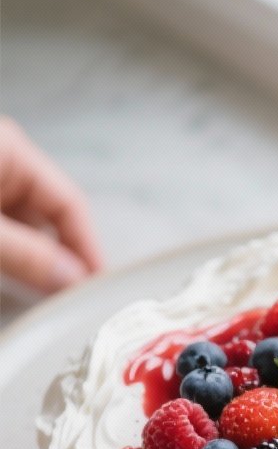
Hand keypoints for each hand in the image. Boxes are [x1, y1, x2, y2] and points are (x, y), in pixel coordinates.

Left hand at [0, 117, 102, 293]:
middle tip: (73, 297)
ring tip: (47, 293)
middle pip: (49, 216)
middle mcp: (3, 161)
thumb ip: (26, 254)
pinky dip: (15, 253)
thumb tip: (70, 277)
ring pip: (26, 226)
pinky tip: (20, 276)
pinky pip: (6, 229)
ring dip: (37, 259)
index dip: (87, 247)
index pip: (69, 203)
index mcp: (11, 150)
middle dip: (63, 257)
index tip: (96, 285)